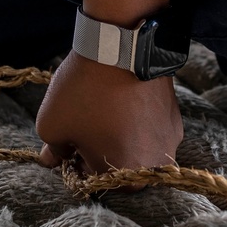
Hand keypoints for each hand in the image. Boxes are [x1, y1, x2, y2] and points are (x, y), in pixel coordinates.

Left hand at [36, 52, 183, 181]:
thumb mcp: (51, 124)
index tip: (69, 142)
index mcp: (121, 175)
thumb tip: (52, 160)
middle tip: (86, 126)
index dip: (77, 161)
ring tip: (106, 111)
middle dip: (102, 152)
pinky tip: (123, 102)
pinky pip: (152, 130)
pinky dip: (138, 122)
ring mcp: (169, 142)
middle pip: (120, 168)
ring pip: (139, 149)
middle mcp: (151, 166)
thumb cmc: (83, 92)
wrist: (122, 47)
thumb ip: (53, 150)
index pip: (94, 180)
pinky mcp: (176, 119)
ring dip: (122, 138)